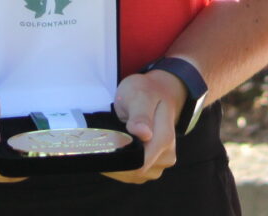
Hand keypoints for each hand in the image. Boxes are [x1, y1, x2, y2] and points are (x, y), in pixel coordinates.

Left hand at [105, 69, 180, 183]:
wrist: (160, 92)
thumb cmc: (147, 92)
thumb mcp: (140, 95)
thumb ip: (141, 114)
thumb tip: (144, 134)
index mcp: (164, 139)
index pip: (140, 164)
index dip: (118, 160)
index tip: (102, 148)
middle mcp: (166, 155)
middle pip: (135, 172)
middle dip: (116, 161)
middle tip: (101, 140)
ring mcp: (161, 163)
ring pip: (133, 175)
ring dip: (118, 164)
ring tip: (109, 142)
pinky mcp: (154, 166)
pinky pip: (134, 174)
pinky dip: (122, 166)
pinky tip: (115, 150)